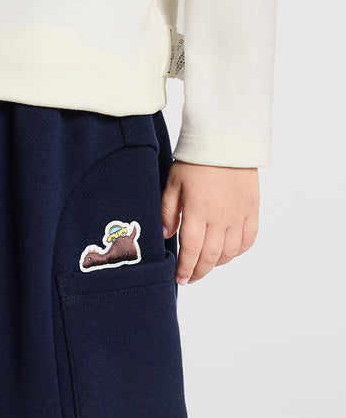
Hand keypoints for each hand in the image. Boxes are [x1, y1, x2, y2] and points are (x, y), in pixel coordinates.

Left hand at [161, 161, 259, 284]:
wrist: (227, 138)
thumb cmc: (196, 160)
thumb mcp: (173, 183)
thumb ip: (167, 212)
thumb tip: (165, 236)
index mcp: (198, 212)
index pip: (191, 251)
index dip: (185, 269)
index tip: (180, 279)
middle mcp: (220, 217)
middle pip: (211, 258)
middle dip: (199, 272)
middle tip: (190, 277)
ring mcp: (239, 214)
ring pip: (230, 252)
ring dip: (217, 264)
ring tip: (206, 265)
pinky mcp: (252, 209)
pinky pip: (248, 239)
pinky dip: (237, 251)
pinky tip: (227, 252)